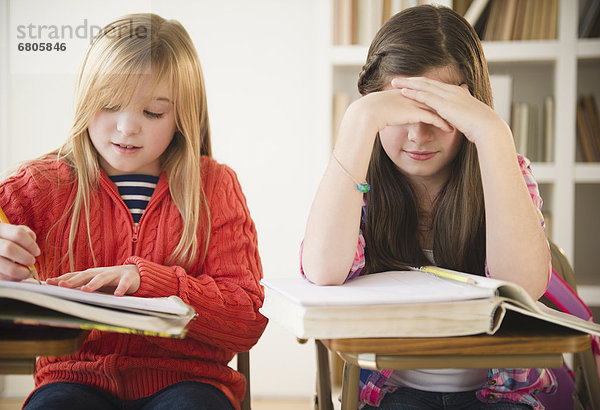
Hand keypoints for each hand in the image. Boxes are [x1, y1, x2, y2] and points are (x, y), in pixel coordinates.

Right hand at [0, 223, 39, 280]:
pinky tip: (18, 276)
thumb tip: (33, 241)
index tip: (37, 252)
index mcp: (0, 229)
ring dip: (22, 272)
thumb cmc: (8, 240)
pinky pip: (4, 277)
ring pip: (9, 268)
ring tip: (28, 272)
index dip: (31, 245)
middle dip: (26, 258)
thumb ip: (26, 234)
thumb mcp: (14, 231)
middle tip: (32, 261)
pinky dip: (15, 279)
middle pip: (10, 249)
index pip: (18, 234)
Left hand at [46, 265, 140, 295]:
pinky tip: (117, 294)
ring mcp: (114, 274)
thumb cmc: (111, 280)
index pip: (75, 275)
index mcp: (91, 274)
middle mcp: (100, 272)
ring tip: (85, 290)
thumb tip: (63, 294)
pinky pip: (124, 283)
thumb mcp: (96, 282)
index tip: (48, 282)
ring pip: (102, 278)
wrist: (135, 273)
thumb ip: (83, 286)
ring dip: (94, 283)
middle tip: (62, 285)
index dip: (62, 278)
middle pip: (85, 275)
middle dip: (73, 280)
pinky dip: (121, 288)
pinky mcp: (128, 278)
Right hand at [351, 87, 453, 134]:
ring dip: (449, 116)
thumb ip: (395, 108)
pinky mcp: (416, 112)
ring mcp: (417, 103)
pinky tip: (450, 130)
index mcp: (410, 92)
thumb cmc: (375, 111)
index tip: (449, 105)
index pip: (429, 94)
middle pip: (438, 99)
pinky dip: (443, 124)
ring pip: (438, 108)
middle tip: (461, 112)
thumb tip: (395, 113)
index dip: (440, 99)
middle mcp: (416, 95)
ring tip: (458, 122)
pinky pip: (434, 118)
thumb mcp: (388, 108)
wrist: (370, 111)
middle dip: (450, 105)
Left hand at [391, 76, 510, 145]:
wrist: (487, 127)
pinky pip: (425, 96)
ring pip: (423, 86)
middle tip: (396, 80)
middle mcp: (451, 91)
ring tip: (394, 83)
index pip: (434, 85)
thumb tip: (457, 115)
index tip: (409, 83)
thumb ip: (460, 113)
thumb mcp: (468, 116)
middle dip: (410, 80)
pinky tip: (403, 92)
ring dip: (407, 84)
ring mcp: (447, 96)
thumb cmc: (479, 126)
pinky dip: (413, 93)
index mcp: (456, 93)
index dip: (421, 83)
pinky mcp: (444, 104)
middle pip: (426, 82)